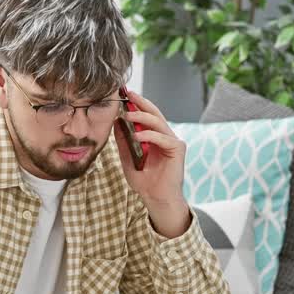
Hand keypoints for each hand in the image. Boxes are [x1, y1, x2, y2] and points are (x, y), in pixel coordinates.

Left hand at [114, 91, 191, 236]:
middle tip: (128, 94)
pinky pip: (163, 137)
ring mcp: (173, 142)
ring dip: (142, 117)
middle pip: (155, 113)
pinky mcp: (178, 149)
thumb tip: (116, 122)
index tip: (123, 94)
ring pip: (158, 122)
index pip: (146, 116)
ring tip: (127, 115)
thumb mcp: (127, 159)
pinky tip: (137, 136)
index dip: (136, 104)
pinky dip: (150, 135)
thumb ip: (123, 142)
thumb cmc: (145, 182)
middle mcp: (165, 136)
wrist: (156, 199)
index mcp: (154, 137)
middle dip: (141, 102)